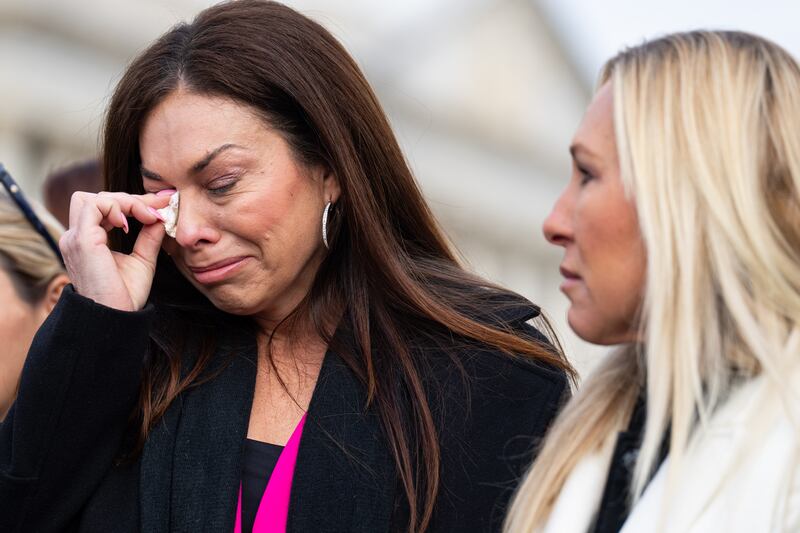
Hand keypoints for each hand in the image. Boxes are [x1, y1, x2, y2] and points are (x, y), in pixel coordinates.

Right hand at [59, 191, 170, 310]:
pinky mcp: (81, 240)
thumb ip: (149, 237)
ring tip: (148, 216)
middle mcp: (77, 237)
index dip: (134, 203)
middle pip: (97, 199)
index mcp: (88, 241)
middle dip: (130, 199)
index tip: (162, 205)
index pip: (104, 208)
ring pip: (93, 198)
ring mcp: (76, 238)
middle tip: (159, 207)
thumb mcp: (142, 259)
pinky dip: (116, 207)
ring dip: (125, 201)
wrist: (116, 317)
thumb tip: (161, 216)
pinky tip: (131, 224)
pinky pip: (94, 206)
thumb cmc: (125, 295)